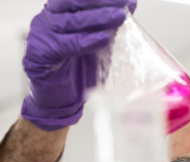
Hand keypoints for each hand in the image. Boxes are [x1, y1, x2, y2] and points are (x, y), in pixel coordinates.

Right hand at [21, 0, 136, 130]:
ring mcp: (41, 34)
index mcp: (60, 12)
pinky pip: (66, 45)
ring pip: (71, 21)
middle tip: (124, 3)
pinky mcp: (38, 54)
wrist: (61, 100)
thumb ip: (106, 29)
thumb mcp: (97, 46)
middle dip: (102, 1)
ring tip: (120, 16)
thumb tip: (127, 11)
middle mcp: (48, 19)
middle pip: (73, 3)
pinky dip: (87, 41)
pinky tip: (104, 38)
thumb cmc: (79, 71)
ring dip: (99, 18)